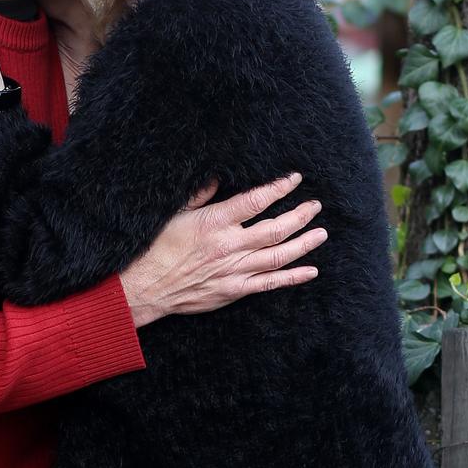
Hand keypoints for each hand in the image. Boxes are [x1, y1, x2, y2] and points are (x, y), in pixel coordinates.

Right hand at [119, 174, 327, 327]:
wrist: (146, 287)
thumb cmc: (156, 247)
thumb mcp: (175, 213)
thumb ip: (200, 195)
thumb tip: (218, 177)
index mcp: (215, 222)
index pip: (257, 200)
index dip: (279, 188)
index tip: (294, 179)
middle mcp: (229, 245)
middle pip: (276, 228)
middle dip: (299, 215)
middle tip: (315, 206)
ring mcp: (234, 270)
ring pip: (279, 255)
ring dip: (303, 243)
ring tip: (321, 233)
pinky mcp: (234, 290)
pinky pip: (270, 283)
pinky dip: (292, 277)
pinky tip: (311, 271)